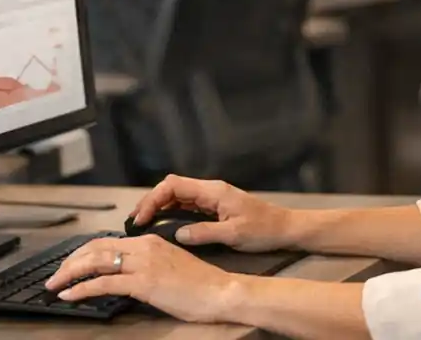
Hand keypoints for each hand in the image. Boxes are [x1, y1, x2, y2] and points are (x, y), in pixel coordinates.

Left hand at [44, 234, 234, 322]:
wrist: (219, 292)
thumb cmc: (200, 284)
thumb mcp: (169, 266)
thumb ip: (147, 264)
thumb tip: (125, 273)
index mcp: (150, 240)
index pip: (106, 241)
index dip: (82, 253)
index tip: (69, 264)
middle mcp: (144, 246)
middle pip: (95, 248)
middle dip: (70, 262)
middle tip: (55, 275)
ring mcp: (143, 263)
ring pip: (95, 262)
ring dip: (69, 274)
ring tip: (54, 285)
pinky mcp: (143, 282)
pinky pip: (104, 283)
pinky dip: (82, 289)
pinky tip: (70, 295)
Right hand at [132, 175, 297, 252]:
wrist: (284, 228)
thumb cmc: (263, 229)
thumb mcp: (234, 234)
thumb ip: (204, 233)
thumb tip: (176, 234)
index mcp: (213, 191)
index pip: (174, 186)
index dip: (153, 199)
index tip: (141, 218)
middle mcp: (210, 190)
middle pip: (172, 188)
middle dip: (151, 202)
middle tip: (136, 222)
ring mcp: (212, 198)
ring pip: (177, 196)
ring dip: (159, 207)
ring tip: (143, 225)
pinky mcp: (214, 207)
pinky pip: (186, 205)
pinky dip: (171, 212)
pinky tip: (162, 225)